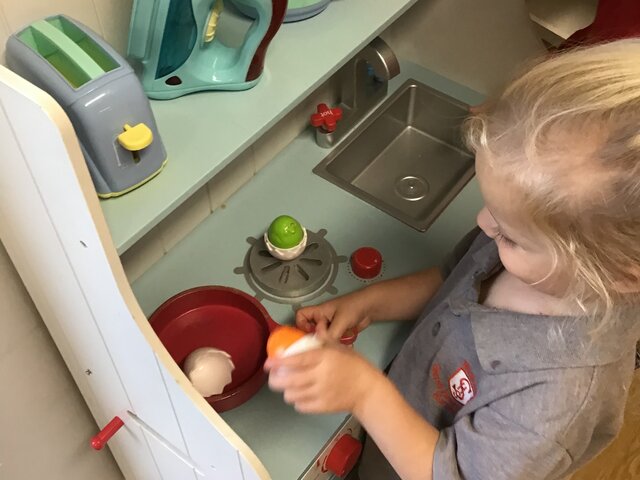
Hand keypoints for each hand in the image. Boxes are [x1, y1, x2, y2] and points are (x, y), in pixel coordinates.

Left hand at [265, 345, 383, 413]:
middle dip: (275, 380)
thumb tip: (313, 329)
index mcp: (323, 358)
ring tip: (288, 387)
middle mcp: (319, 376)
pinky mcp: (322, 407)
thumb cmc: (353, 364)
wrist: (367, 389)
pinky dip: (297, 402)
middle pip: (288, 381)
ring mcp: (320, 393)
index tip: (268, 363)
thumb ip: (323, 340)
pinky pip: (300, 406)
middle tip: (274, 377)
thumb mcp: (339, 347)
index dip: (278, 362)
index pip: (295, 360)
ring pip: (292, 395)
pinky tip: (301, 396)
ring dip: (286, 391)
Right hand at [295, 289, 373, 340]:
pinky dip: (336, 345)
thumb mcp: (341, 320)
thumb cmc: (354, 306)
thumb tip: (323, 347)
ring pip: (322, 337)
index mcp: (319, 311)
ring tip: (334, 346)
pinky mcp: (339, 333)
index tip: (309, 332)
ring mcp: (331, 326)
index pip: (301, 315)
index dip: (300, 324)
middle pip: (310, 330)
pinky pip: (332, 341)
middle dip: (315, 338)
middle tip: (321, 344)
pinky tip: (344, 347)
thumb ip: (331, 334)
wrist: (370, 308)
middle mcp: (323, 319)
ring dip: (327, 343)